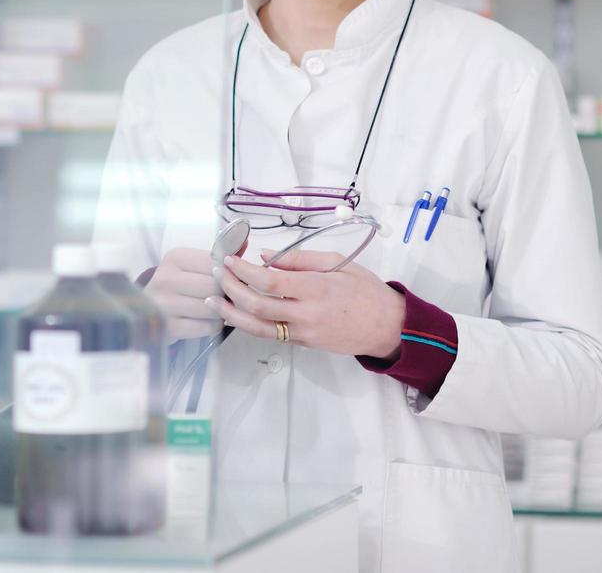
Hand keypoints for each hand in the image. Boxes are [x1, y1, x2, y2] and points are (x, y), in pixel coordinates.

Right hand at [147, 247, 237, 340]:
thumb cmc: (179, 283)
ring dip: (222, 311)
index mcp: (175, 257)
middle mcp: (166, 279)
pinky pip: (207, 327)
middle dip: (227, 293)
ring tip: (218, 308)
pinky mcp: (169, 327)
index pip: (215, 263)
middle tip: (229, 296)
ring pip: (212, 308)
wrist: (151, 308)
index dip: (229, 272)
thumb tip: (245, 243)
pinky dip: (214, 325)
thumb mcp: (192, 264)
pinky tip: (207, 319)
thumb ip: (218, 256)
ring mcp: (165, 304)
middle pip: (214, 286)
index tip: (232, 278)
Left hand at [208, 250, 405, 358]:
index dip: (244, 271)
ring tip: (215, 300)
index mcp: (316, 288)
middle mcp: (306, 314)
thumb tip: (265, 257)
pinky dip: (249, 324)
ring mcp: (303, 333)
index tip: (229, 260)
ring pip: (257, 327)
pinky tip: (236, 313)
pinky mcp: (303, 344)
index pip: (269, 282)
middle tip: (218, 274)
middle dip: (232, 289)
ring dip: (232, 313)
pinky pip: (270, 334)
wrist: (386, 327)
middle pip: (257, 305)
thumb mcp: (337, 262)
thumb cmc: (366, 290)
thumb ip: (299, 259)